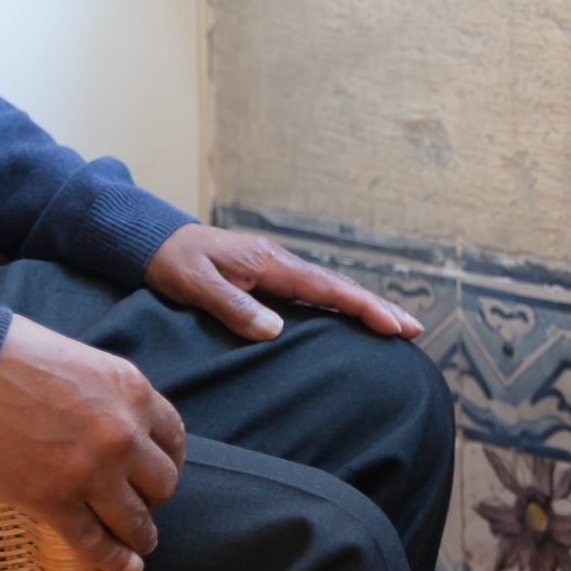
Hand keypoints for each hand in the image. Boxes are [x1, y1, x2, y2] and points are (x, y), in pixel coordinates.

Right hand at [0, 314, 186, 570]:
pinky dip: (114, 559)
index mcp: (132, 391)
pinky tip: (126, 564)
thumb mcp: (84, 363)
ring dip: (141, 535)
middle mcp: (123, 434)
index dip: (168, 461)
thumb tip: (116, 428)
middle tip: (141, 504)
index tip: (157, 472)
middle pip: (162, 483)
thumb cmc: (14, 355)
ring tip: (141, 543)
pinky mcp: (53, 501)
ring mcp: (90, 472)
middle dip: (155, 497)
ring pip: (136, 520)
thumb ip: (108, 398)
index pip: (173, 437)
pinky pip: (94, 542)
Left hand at [143, 223, 423, 343]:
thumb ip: (233, 304)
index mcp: (270, 262)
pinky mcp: (269, 278)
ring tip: (396, 327)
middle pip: (339, 287)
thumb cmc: (175, 262)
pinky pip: (313, 295)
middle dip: (377, 307)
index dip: (362, 307)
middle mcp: (280, 263)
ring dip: (363, 308)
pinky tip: (350, 321)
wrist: (157, 241)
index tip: (393, 324)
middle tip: (414, 329)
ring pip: (329, 291)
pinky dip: (339, 307)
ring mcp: (277, 270)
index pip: (326, 288)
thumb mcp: (196, 284)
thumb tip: (275, 329)